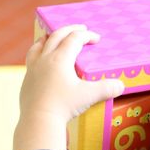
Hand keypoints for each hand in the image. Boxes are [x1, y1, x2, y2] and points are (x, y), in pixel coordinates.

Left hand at [14, 25, 123, 149]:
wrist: (40, 120)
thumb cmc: (64, 106)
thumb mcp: (89, 96)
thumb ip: (107, 89)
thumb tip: (121, 86)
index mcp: (60, 59)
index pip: (74, 39)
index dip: (87, 36)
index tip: (96, 38)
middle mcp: (45, 59)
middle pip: (57, 36)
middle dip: (70, 30)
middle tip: (81, 29)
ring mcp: (34, 68)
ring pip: (40, 44)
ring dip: (50, 37)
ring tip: (55, 37)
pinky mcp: (28, 79)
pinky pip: (32, 58)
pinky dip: (39, 52)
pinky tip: (42, 59)